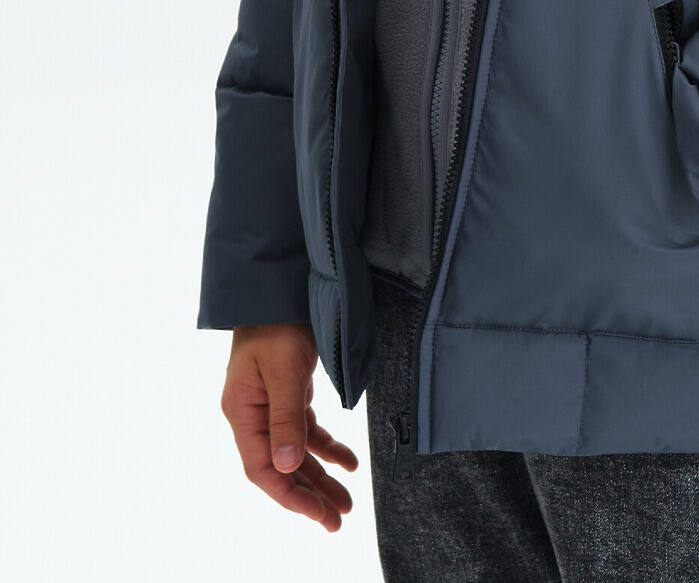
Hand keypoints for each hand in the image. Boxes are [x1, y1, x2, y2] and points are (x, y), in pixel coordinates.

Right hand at [221, 324, 358, 529]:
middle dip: (309, 495)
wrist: (279, 288)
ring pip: (296, 453)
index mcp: (242, 414)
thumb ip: (286, 418)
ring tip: (346, 501)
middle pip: (282, 467)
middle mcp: (253, 415)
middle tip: (338, 520)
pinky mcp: (288, 395)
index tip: (317, 514)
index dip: (290, 495)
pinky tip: (348, 462)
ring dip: (320, 477)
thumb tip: (287, 467)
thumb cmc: (276, 325)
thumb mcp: (283, 370)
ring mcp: (270, 406)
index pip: (263, 469)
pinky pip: (307, 431)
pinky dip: (327, 448)